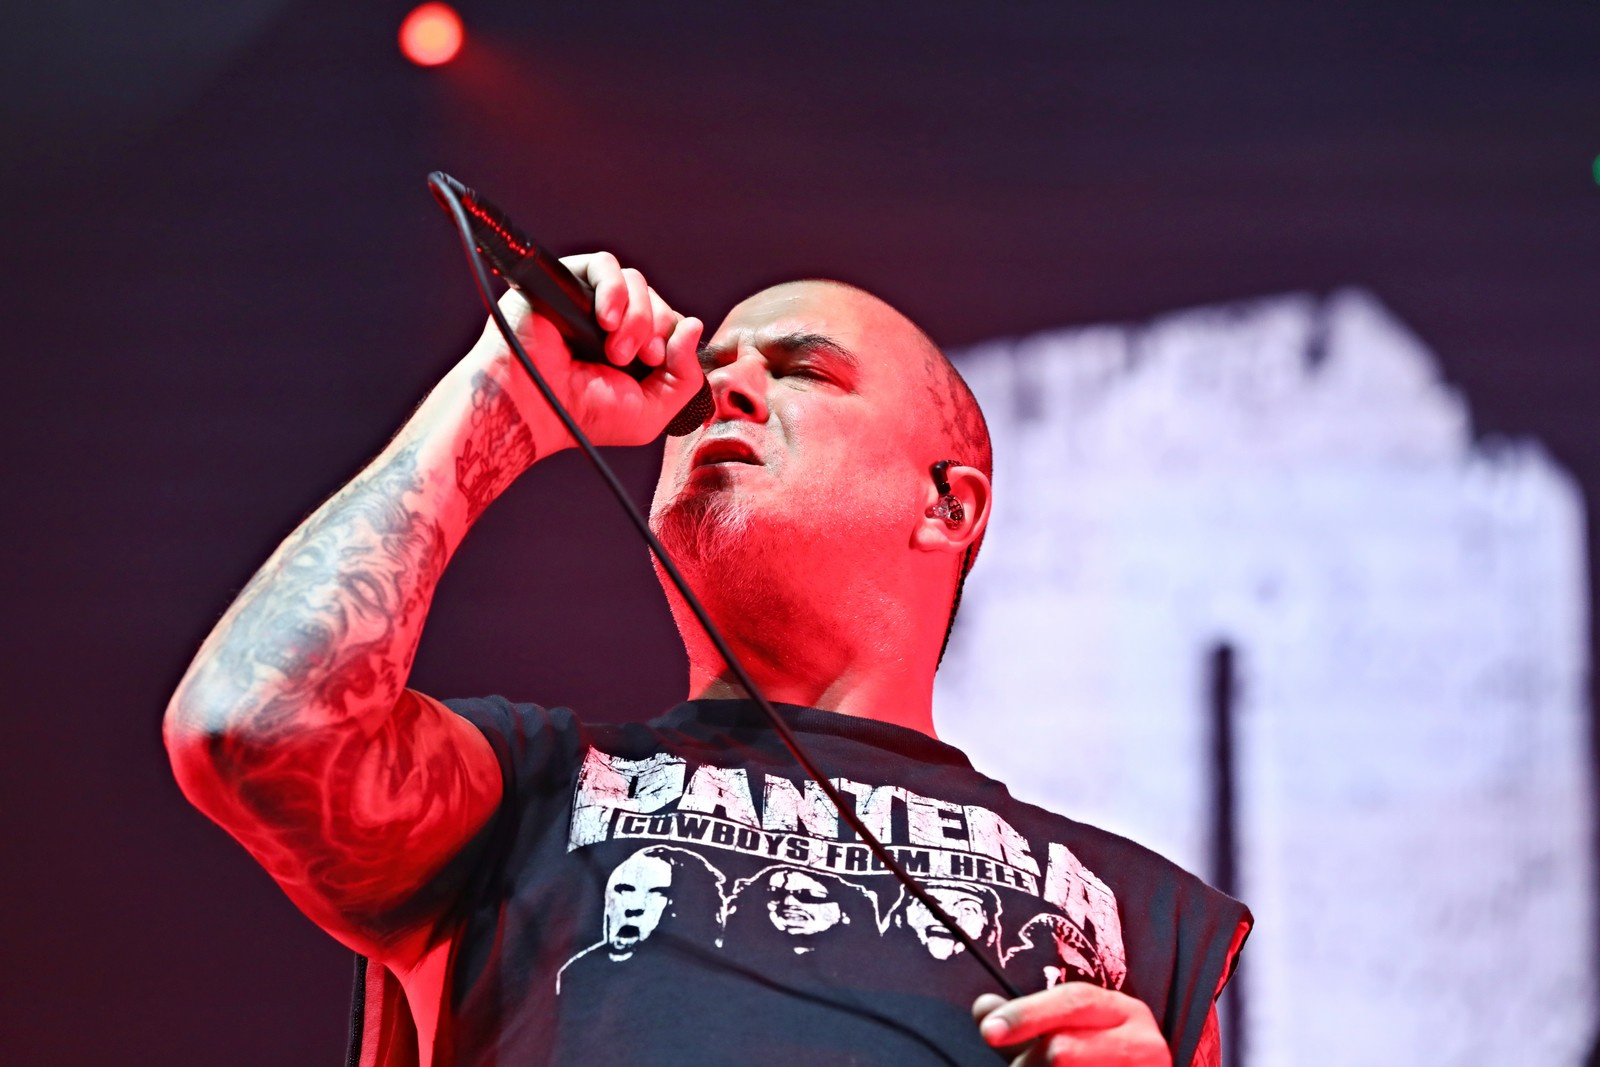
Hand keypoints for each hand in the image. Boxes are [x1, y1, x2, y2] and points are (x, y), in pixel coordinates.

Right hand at [465, 251, 703, 451]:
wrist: (533, 408)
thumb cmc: (584, 416)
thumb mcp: (651, 411)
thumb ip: (686, 377)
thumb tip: (693, 324)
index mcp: (633, 350)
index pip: (671, 324)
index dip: (673, 337)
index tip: (656, 362)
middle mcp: (612, 323)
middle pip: (657, 301)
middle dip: (654, 329)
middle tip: (632, 359)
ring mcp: (588, 300)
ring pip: (636, 281)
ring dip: (636, 316)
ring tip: (614, 349)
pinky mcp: (565, 280)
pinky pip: (604, 264)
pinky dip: (613, 289)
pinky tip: (604, 320)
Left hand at [972, 984, 1171, 1066]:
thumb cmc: (1100, 1060)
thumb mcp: (1073, 1031)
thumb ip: (1028, 1020)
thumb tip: (984, 1009)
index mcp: (1126, 1013)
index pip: (1073, 1002)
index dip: (1026, 1014)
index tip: (989, 1032)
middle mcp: (1143, 1045)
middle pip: (1061, 1050)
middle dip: (1027, 1063)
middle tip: (1022, 1066)